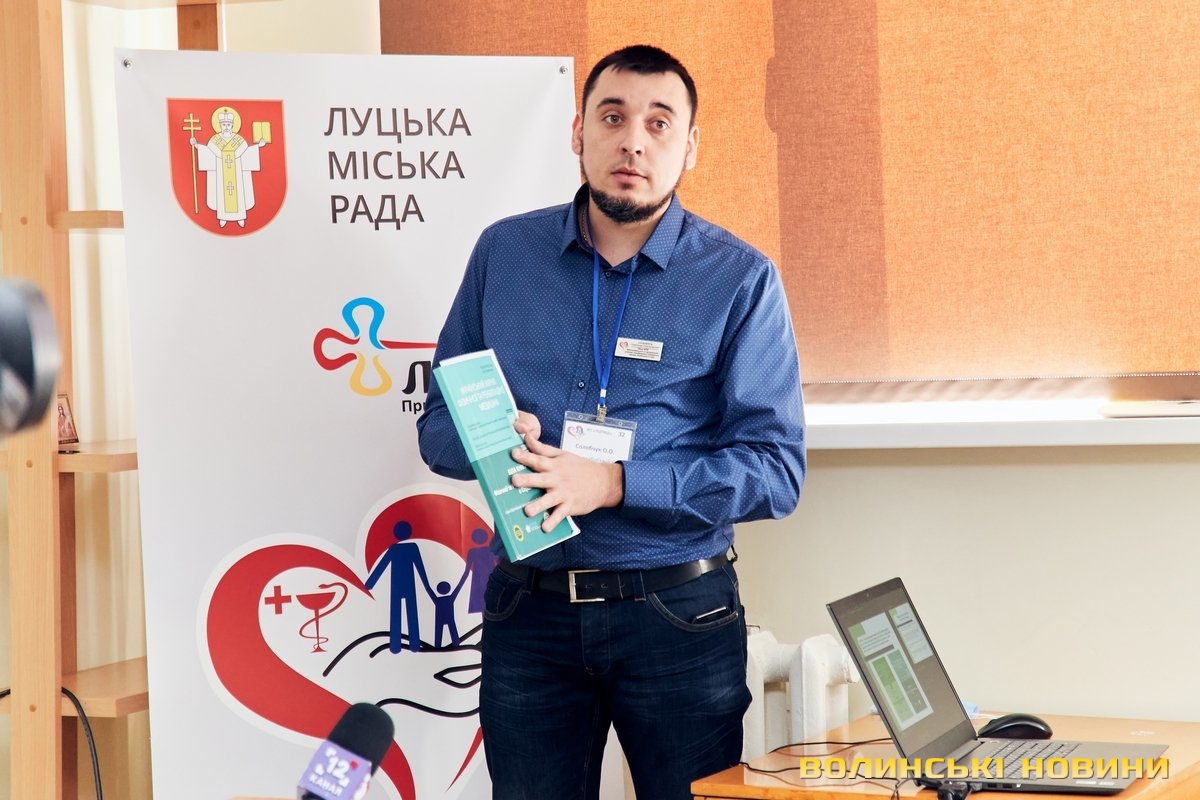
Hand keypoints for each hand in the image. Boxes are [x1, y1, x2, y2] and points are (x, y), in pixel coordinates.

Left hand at [510, 414, 622, 531]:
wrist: (603, 481)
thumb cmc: (580, 467)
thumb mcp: (562, 454)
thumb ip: (542, 448)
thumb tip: (526, 437)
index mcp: (554, 466)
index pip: (538, 460)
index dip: (526, 456)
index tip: (514, 454)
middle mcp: (557, 479)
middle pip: (540, 479)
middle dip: (527, 480)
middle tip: (515, 481)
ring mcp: (564, 493)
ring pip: (549, 500)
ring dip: (538, 505)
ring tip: (527, 511)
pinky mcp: (570, 506)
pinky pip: (560, 514)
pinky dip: (553, 521)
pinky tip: (545, 527)